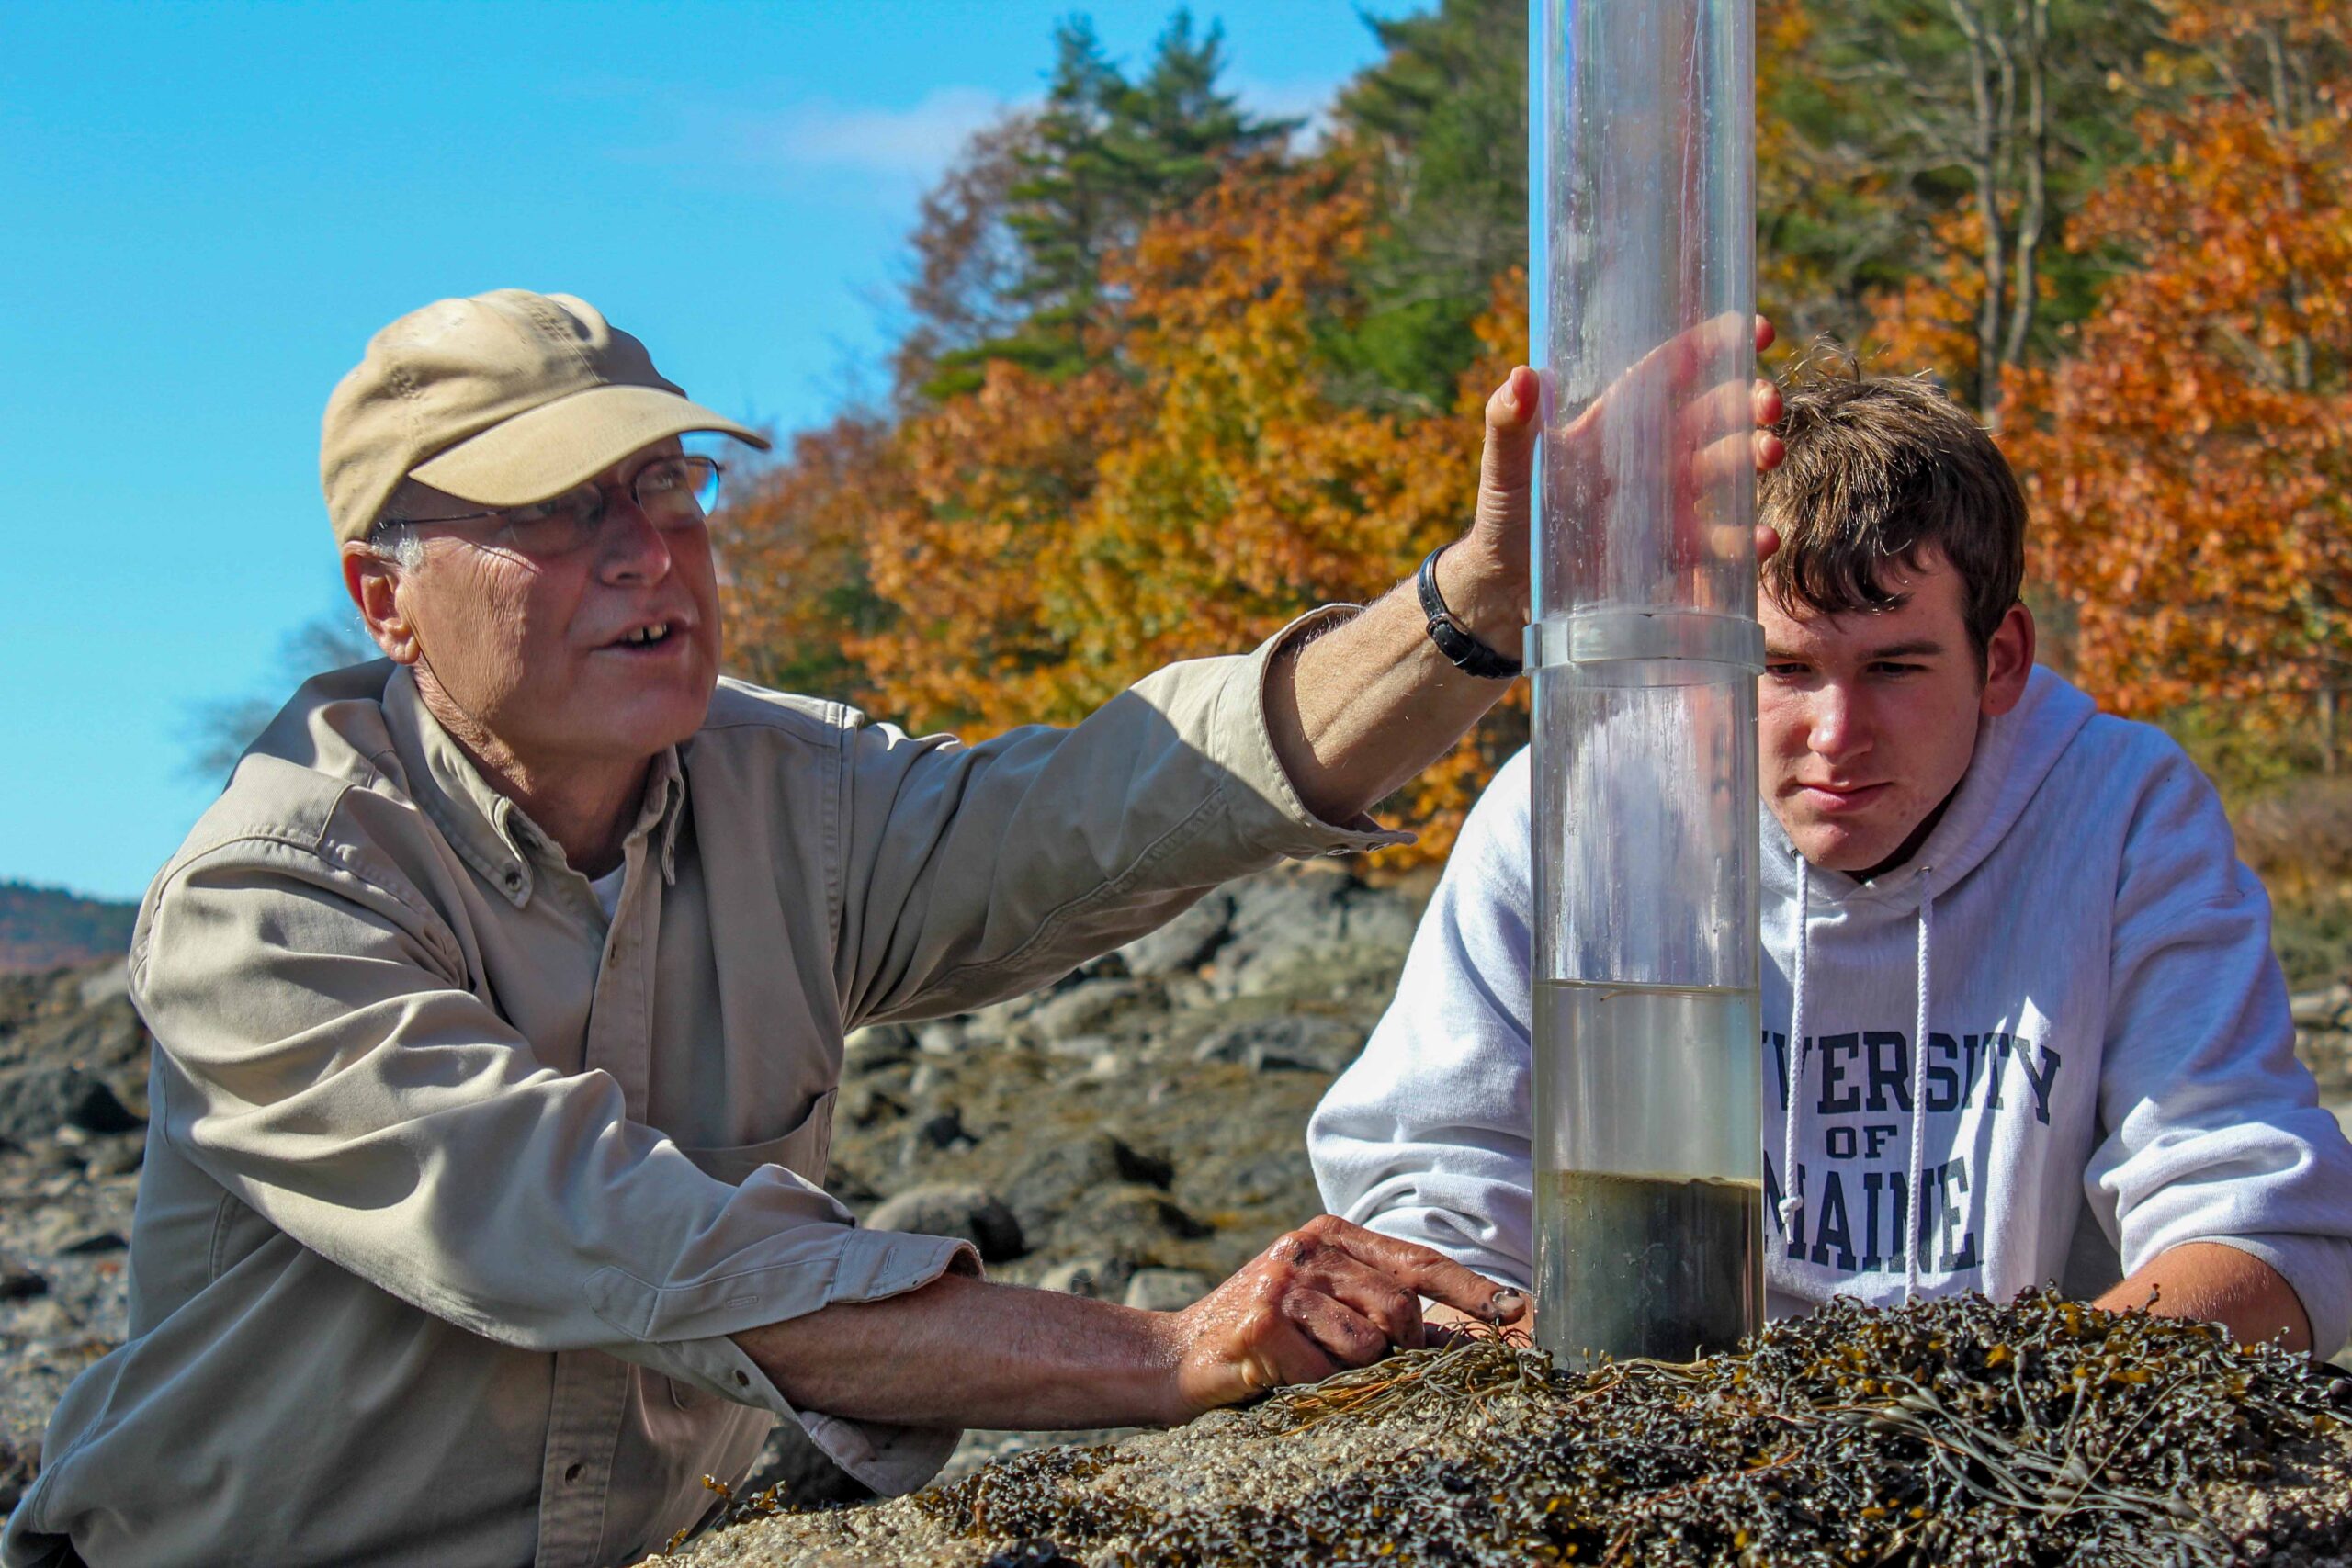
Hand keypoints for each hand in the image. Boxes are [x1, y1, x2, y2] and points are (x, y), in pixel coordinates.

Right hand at [1149, 1215, 1526, 1417]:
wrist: (1174, 1356)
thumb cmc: (1261, 1336)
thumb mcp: (1320, 1303)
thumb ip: (1375, 1304)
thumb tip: (1456, 1331)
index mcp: (1328, 1236)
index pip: (1418, 1262)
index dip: (1472, 1290)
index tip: (1517, 1311)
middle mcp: (1306, 1248)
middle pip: (1401, 1307)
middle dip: (1402, 1348)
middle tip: (1368, 1361)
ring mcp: (1282, 1281)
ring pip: (1367, 1343)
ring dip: (1348, 1369)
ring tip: (1308, 1361)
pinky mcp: (1263, 1320)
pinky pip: (1326, 1371)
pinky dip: (1313, 1386)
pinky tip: (1280, 1373)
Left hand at [1442, 316, 1785, 646]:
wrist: (1506, 593)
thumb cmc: (1505, 518)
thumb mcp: (1506, 469)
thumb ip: (1509, 426)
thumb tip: (1522, 377)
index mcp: (1618, 421)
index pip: (1675, 370)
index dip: (1716, 344)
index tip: (1759, 329)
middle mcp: (1652, 456)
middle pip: (1716, 415)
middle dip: (1750, 401)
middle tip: (1766, 404)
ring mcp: (1669, 503)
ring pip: (1727, 470)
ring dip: (1755, 456)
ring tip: (1769, 454)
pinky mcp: (1674, 553)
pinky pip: (1720, 542)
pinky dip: (1747, 540)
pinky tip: (1762, 539)